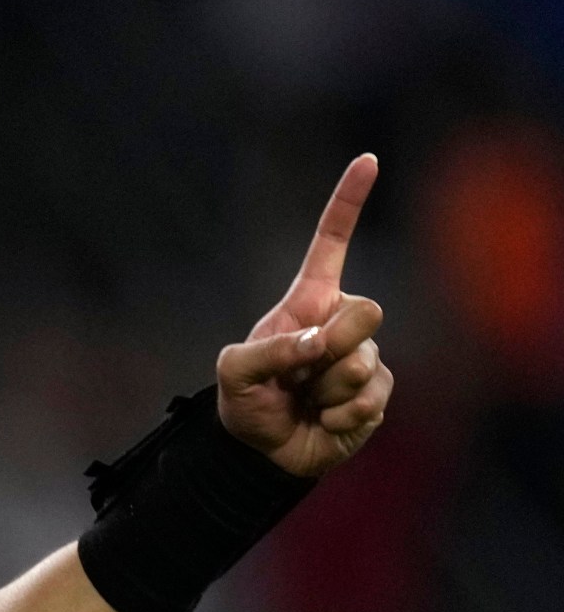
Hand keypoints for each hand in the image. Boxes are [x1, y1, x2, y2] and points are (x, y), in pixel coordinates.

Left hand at [214, 154, 393, 477]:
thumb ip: (270, 351)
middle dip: (333, 344)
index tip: (368, 159)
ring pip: (365, 360)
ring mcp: (363, 356)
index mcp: (307, 302)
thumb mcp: (235, 373)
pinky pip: (371, 397)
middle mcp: (340, 321)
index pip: (331, 243)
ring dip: (327, 389)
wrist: (262, 451)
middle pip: (368, 310)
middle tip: (301, 372)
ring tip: (305, 401)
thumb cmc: (246, 402)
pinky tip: (324, 420)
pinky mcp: (377, 392)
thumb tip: (320, 343)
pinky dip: (341, 415)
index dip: (348, 202)